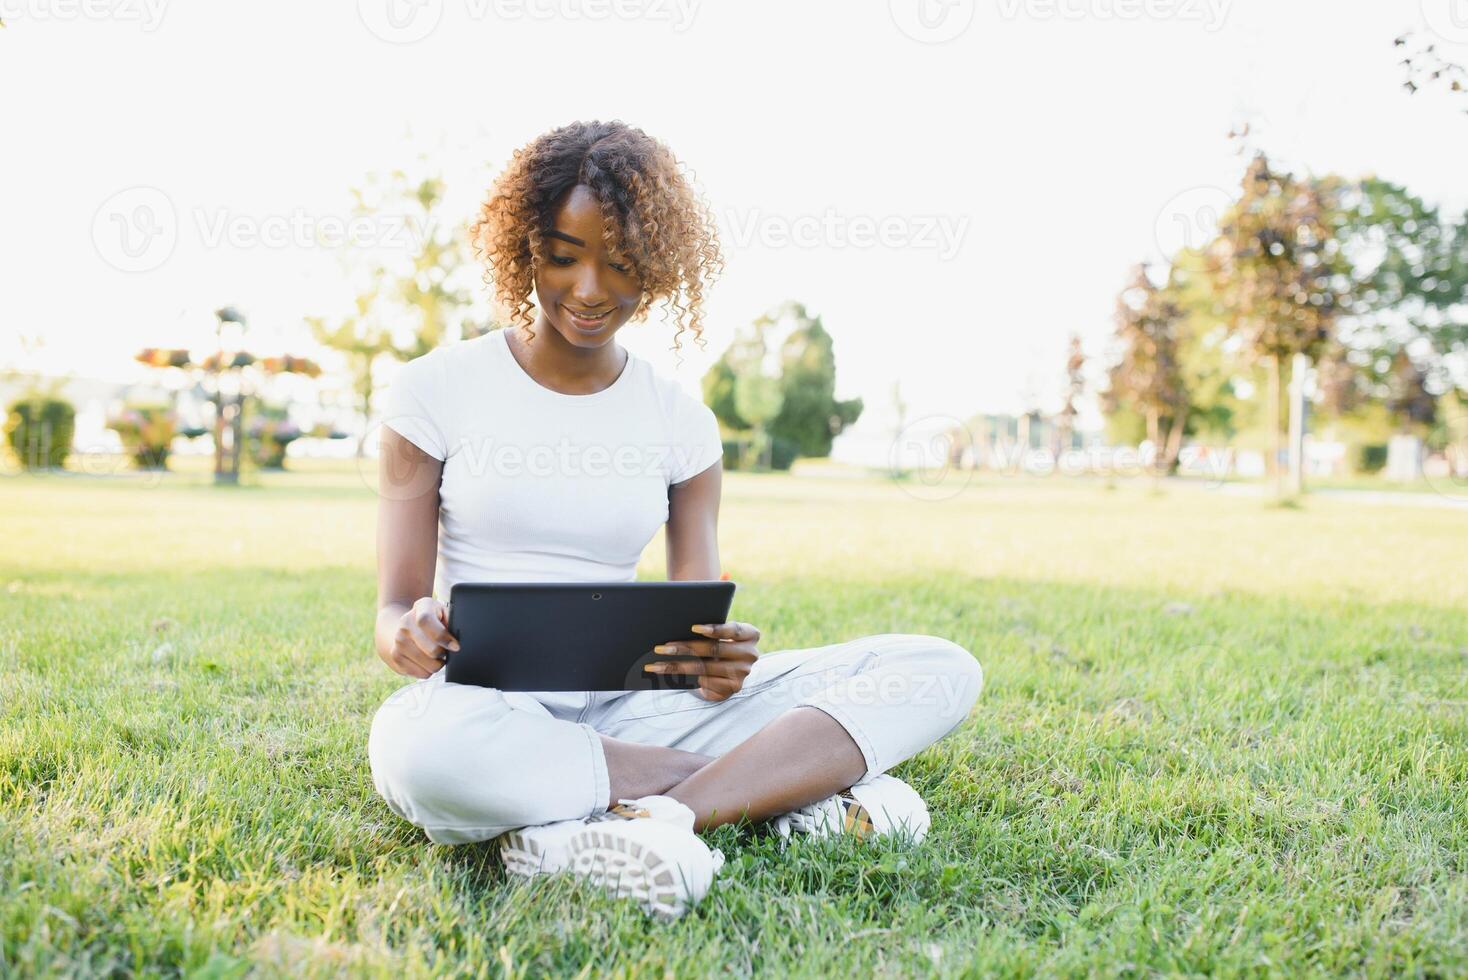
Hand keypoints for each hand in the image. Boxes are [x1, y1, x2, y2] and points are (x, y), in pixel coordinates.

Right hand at [385, 596, 458, 677]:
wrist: (406, 627)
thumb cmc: (434, 620)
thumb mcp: (444, 613)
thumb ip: (452, 622)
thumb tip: (458, 640)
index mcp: (421, 607)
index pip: (426, 621)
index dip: (443, 637)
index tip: (455, 647)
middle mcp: (405, 623)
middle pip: (430, 649)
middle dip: (444, 653)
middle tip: (446, 651)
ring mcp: (398, 641)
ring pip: (428, 664)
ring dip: (438, 664)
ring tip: (438, 656)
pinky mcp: (396, 657)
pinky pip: (421, 673)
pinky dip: (429, 670)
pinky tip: (427, 661)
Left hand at [646, 621, 760, 701]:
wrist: (728, 669)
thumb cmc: (718, 643)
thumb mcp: (719, 634)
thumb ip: (709, 629)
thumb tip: (674, 624)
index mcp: (751, 634)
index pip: (733, 629)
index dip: (714, 629)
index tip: (692, 627)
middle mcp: (751, 654)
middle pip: (714, 649)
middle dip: (684, 648)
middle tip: (661, 648)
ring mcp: (743, 673)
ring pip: (704, 668)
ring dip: (676, 667)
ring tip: (656, 664)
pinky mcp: (732, 688)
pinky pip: (705, 682)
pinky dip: (684, 679)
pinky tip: (667, 677)